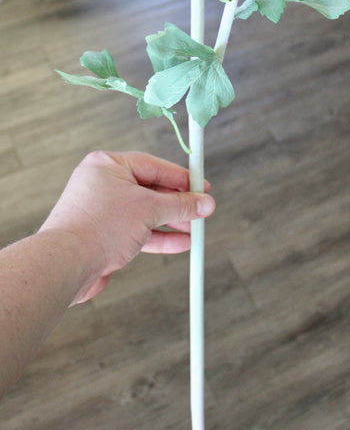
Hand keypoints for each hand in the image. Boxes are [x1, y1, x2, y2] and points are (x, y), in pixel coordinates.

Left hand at [39, 151, 214, 303]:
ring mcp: (102, 211)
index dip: (181, 177)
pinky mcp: (103, 235)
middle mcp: (103, 184)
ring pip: (144, 213)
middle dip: (178, 202)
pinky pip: (137, 231)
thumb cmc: (98, 226)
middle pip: (150, 189)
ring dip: (171, 222)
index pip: (153, 165)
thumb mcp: (148, 209)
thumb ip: (180, 205)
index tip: (203, 186)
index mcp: (108, 165)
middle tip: (202, 210)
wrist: (65, 264)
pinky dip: (158, 237)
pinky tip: (181, 243)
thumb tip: (205, 203)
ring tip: (195, 229)